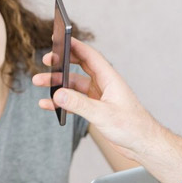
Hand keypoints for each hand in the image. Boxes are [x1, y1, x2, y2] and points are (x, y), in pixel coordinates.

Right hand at [33, 38, 153, 161]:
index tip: (60, 38)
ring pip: (73, 86)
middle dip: (62, 64)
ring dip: (57, 85)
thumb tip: (58, 94)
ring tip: (39, 83)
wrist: (142, 144)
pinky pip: (74, 102)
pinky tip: (48, 104)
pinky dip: (61, 103)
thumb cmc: (132, 126)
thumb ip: (79, 104)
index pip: (90, 57)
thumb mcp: (103, 114)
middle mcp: (103, 85)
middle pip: (79, 68)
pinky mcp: (95, 110)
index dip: (75, 46)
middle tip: (45, 61)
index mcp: (109, 79)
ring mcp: (98, 97)